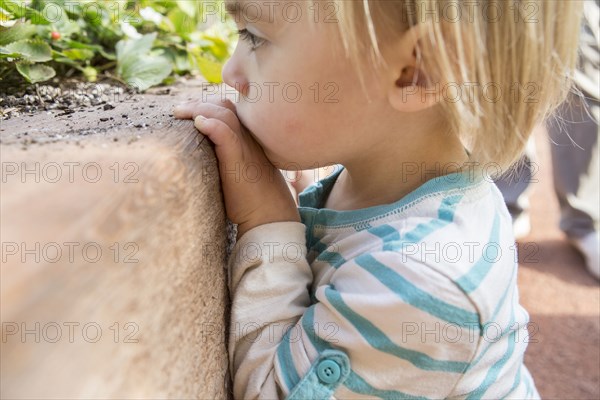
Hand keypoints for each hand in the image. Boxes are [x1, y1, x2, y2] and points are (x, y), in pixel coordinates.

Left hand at [173, 96, 300, 239]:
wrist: (269, 215)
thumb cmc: (252, 199)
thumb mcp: (238, 172)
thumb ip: (224, 159)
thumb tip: (200, 157)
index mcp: (248, 139)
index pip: (229, 110)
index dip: (208, 105)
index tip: (189, 110)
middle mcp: (248, 138)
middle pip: (225, 106)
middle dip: (198, 103)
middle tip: (178, 109)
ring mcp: (245, 147)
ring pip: (224, 115)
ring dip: (198, 109)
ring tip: (179, 112)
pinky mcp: (239, 159)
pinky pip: (226, 135)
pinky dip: (212, 125)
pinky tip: (198, 123)